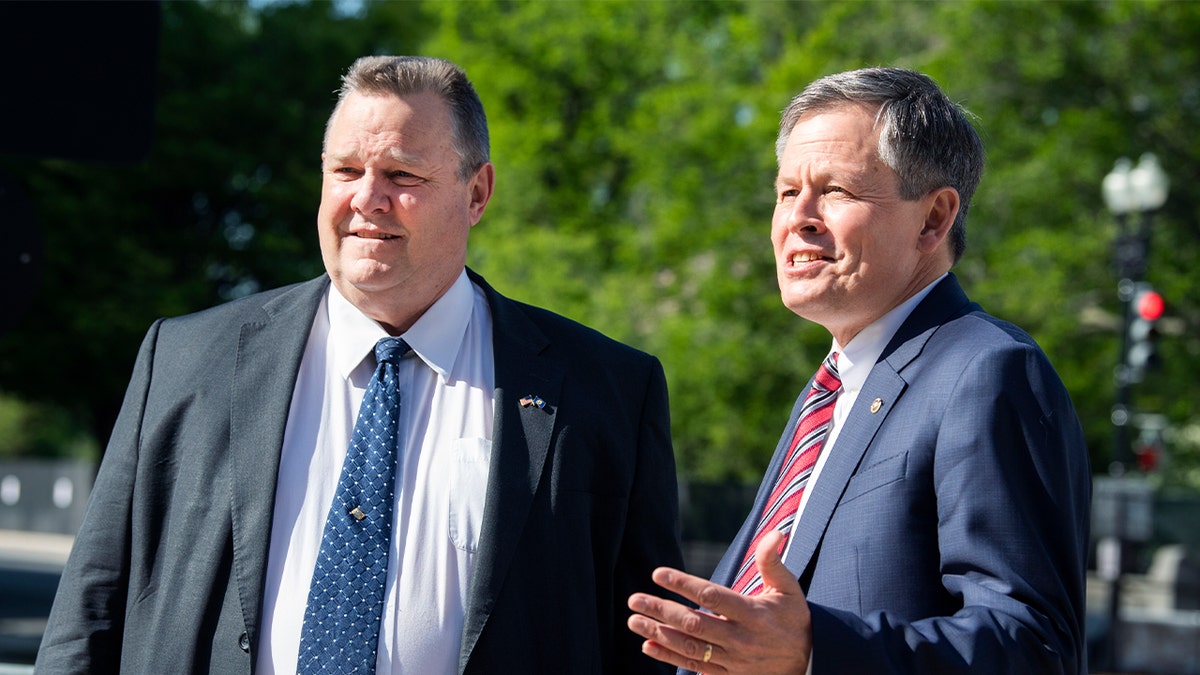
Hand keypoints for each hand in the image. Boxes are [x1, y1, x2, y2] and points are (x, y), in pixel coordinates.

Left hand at [627, 531, 812, 673]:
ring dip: (659, 633)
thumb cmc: (794, 620)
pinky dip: (669, 657)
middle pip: (694, 623)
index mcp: (753, 614)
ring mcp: (733, 660)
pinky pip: (695, 668)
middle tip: (634, 599)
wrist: (808, 663)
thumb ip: (774, 562)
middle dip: (661, 610)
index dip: (683, 585)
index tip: (659, 574)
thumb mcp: (790, 589)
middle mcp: (740, 638)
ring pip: (690, 647)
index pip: (712, 597)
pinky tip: (648, 645)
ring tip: (634, 620)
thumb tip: (776, 532)